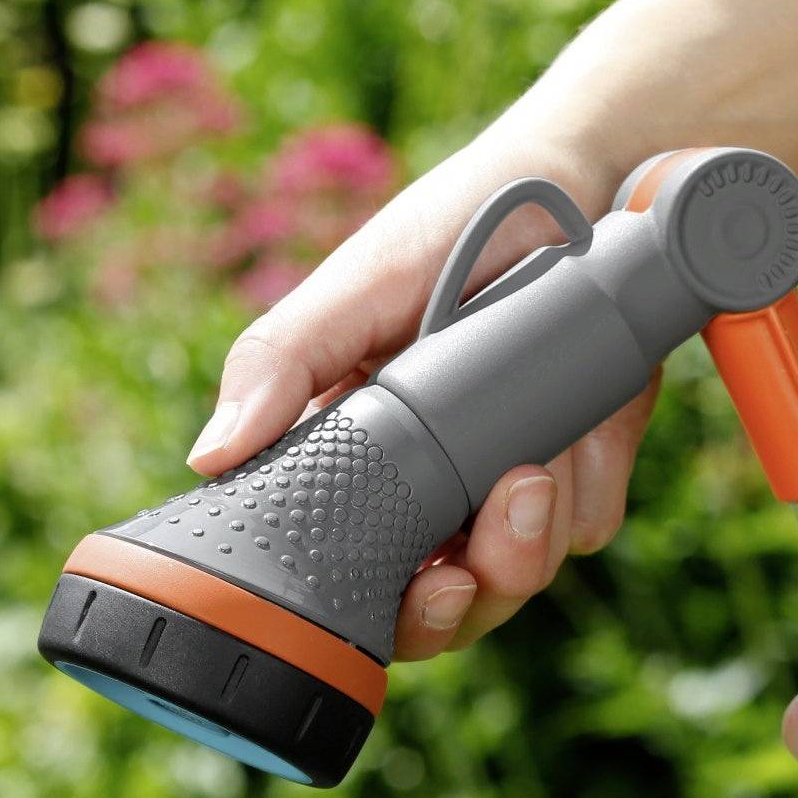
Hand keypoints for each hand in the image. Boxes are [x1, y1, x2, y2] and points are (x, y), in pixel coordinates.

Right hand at [188, 133, 659, 659]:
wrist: (588, 186)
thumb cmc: (455, 223)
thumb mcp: (359, 281)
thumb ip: (282, 359)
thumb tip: (208, 456)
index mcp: (354, 454)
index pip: (352, 577)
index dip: (389, 611)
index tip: (428, 586)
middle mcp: (427, 484)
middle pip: (445, 608)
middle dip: (476, 590)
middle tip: (483, 550)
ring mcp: (504, 482)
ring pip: (520, 577)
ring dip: (534, 537)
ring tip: (542, 460)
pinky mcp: (580, 467)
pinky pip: (588, 523)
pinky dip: (589, 484)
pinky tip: (584, 424)